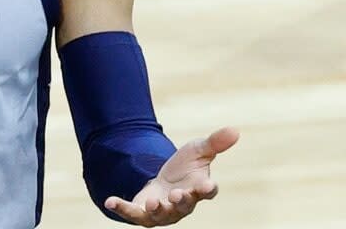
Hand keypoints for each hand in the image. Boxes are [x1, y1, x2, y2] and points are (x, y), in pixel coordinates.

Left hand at [105, 127, 239, 225]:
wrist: (163, 181)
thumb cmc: (185, 168)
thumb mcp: (198, 150)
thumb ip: (214, 142)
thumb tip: (235, 130)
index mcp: (199, 189)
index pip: (207, 192)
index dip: (208, 189)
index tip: (208, 185)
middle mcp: (182, 205)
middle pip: (184, 206)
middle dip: (181, 201)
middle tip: (177, 194)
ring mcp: (163, 212)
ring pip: (161, 215)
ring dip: (157, 210)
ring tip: (152, 203)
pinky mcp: (143, 213)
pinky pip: (133, 213)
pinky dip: (122, 208)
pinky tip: (110, 201)